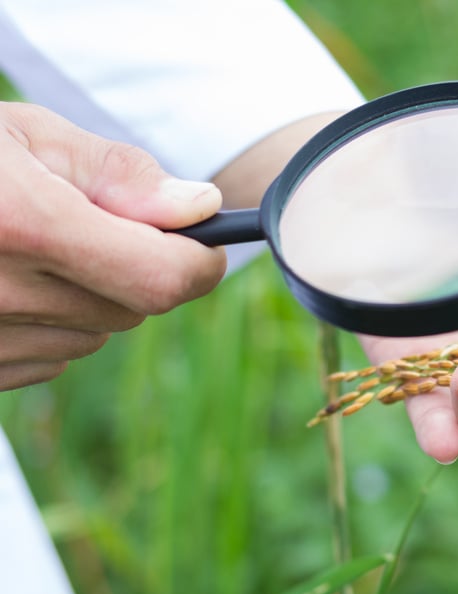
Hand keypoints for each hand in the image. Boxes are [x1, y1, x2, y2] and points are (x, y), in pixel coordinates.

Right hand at [0, 103, 226, 390]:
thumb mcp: (22, 136)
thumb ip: (116, 173)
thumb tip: (199, 208)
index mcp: (21, 223)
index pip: (160, 278)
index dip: (197, 263)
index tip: (203, 245)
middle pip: (134, 309)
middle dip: (138, 269)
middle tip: (95, 225)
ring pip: (93, 336)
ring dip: (90, 297)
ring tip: (32, 249)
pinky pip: (48, 359)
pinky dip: (48, 325)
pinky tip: (5, 283)